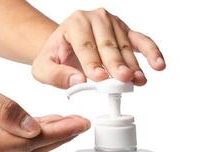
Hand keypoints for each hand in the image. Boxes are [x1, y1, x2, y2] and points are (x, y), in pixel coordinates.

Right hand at [0, 63, 89, 151]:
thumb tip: (33, 128)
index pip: (26, 141)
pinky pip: (10, 147)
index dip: (56, 132)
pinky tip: (44, 128)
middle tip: (80, 125)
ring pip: (20, 150)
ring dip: (46, 138)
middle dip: (57, 137)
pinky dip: (29, 137)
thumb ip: (4, 109)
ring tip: (68, 125)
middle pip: (26, 150)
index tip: (78, 124)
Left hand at [32, 8, 165, 88]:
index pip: (85, 45)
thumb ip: (56, 75)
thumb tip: (77, 81)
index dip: (92, 62)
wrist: (64, 47)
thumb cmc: (55, 57)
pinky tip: (158, 65)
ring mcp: (113, 24)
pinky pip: (140, 40)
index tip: (98, 78)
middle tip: (123, 79)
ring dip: (133, 64)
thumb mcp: (44, 68)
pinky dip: (151, 52)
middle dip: (115, 64)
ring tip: (138, 80)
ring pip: (125, 46)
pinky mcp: (125, 32)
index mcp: (74, 24)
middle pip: (107, 44)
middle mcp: (95, 19)